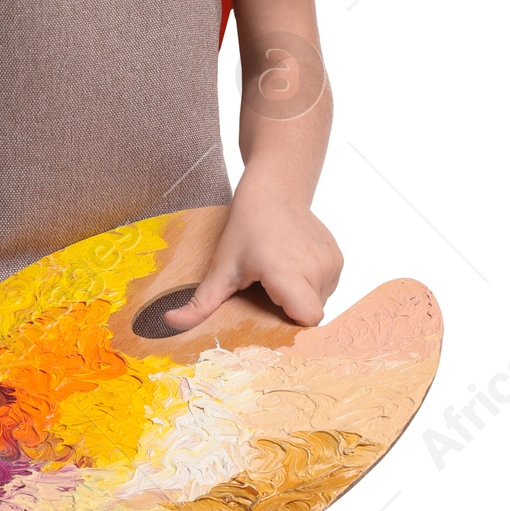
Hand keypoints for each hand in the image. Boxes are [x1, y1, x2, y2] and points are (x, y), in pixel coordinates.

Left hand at [162, 177, 343, 331]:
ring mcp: (331, 264)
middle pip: (309, 314)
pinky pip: (327, 287)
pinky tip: (292, 264)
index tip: (271, 309)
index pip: (308, 320)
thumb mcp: (222, 266)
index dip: (290, 322)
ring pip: (319, 302)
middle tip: (268, 288)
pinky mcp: (338, 259)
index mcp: (288, 273)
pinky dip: (311, 284)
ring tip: (279, 273)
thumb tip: (171, 322)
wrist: (275, 188)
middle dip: (289, 309)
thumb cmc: (247, 225)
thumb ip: (201, 302)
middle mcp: (316, 269)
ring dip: (300, 296)